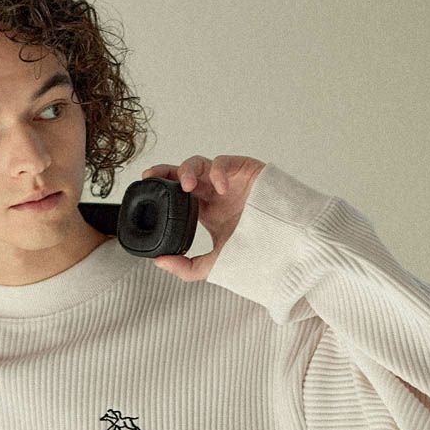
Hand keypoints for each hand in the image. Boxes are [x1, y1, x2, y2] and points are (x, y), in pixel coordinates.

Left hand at [141, 155, 265, 280]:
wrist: (286, 242)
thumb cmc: (256, 249)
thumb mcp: (217, 263)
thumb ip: (188, 267)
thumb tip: (159, 262)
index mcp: (204, 209)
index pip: (176, 194)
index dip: (160, 189)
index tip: (144, 191)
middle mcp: (213, 192)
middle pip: (182, 174)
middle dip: (165, 172)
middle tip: (151, 177)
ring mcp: (228, 180)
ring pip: (199, 163)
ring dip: (187, 171)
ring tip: (186, 187)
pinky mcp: (243, 170)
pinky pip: (224, 162)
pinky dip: (218, 172)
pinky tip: (220, 189)